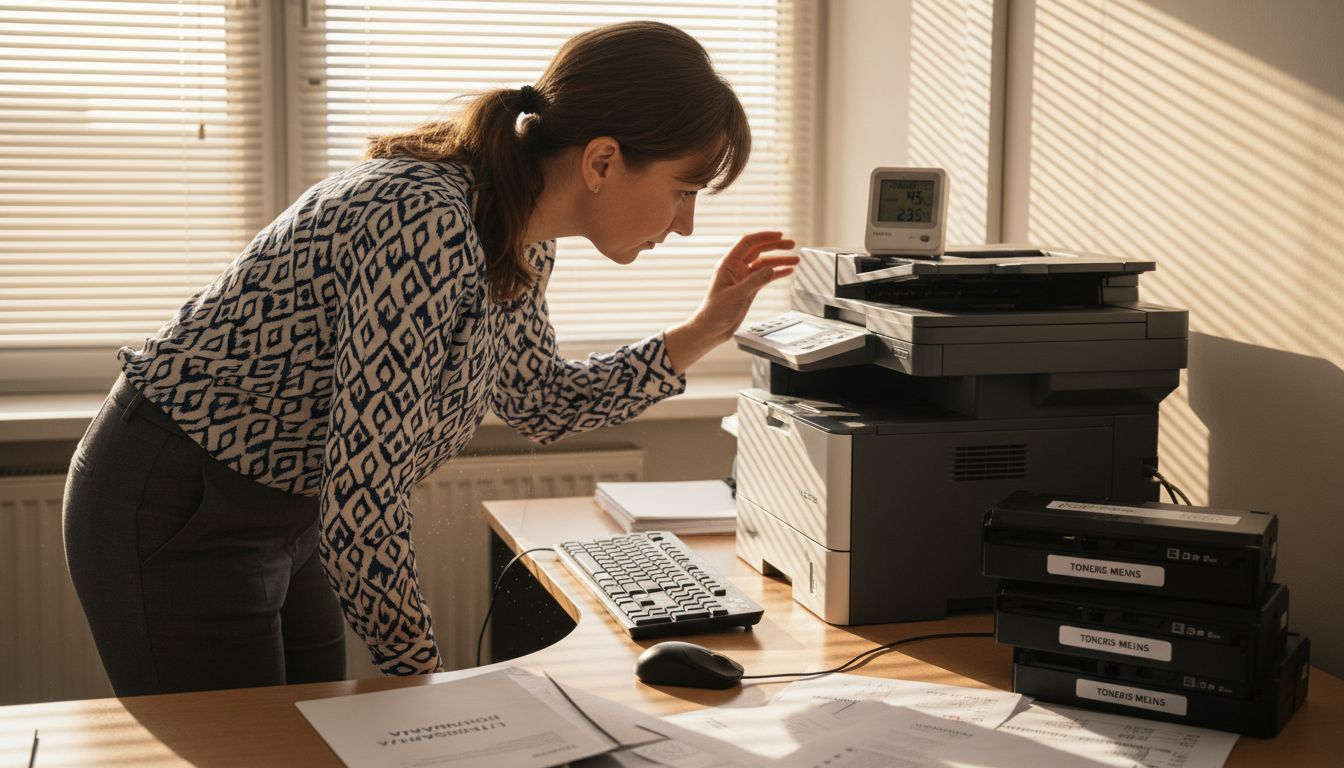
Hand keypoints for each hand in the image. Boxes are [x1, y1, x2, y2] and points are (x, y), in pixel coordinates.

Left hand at [664, 232, 797, 373]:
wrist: (711, 329)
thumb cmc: (715, 312)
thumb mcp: (736, 295)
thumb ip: (754, 281)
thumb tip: (771, 270)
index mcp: (728, 264)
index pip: (747, 243)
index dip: (764, 237)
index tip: (780, 236)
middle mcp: (736, 268)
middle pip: (758, 250)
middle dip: (775, 246)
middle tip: (792, 244)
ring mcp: (743, 277)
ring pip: (764, 263)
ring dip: (779, 260)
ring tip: (796, 259)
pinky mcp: (748, 288)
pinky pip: (765, 276)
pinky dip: (777, 273)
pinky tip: (788, 271)